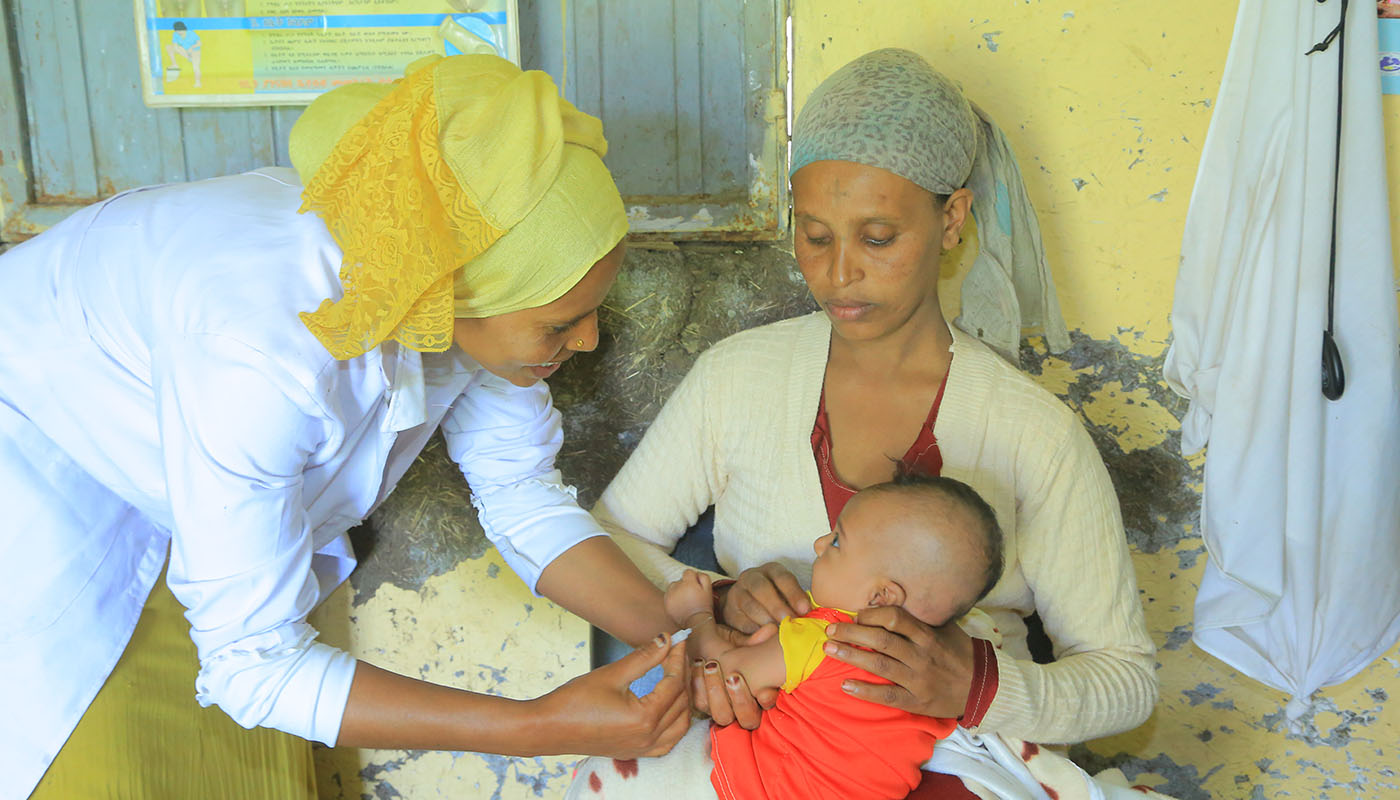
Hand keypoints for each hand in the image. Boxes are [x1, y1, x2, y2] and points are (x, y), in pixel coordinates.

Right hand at [535, 634, 690, 756]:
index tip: (678, 640)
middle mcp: (649, 737)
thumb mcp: (611, 674)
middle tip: (677, 652)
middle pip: (681, 702)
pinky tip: (671, 707)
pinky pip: (669, 740)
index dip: (678, 658)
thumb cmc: (574, 701)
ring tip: (676, 675)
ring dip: (684, 699)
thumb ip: (643, 657)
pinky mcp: (635, 751)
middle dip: (682, 674)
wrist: (548, 728)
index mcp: (644, 718)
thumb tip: (665, 639)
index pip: (674, 683)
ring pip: (681, 724)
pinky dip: (677, 723)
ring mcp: (643, 748)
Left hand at [664, 569, 714, 627]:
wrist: (696, 623)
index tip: (696, 586)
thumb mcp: (708, 589)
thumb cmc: (704, 606)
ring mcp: (670, 596)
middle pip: (679, 580)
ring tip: (685, 600)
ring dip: (677, 590)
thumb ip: (703, 577)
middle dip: (685, 585)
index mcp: (688, 583)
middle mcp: (677, 588)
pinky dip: (672, 598)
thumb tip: (696, 573)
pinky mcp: (666, 604)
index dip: (693, 578)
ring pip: (672, 587)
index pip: (687, 572)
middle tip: (691, 595)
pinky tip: (680, 604)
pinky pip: (668, 595)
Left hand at [686, 621, 778, 728]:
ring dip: (717, 691)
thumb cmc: (729, 644)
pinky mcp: (702, 703)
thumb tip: (770, 630)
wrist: (702, 641)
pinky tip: (699, 662)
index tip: (763, 690)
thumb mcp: (742, 641)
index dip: (767, 700)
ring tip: (712, 665)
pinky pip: (700, 702)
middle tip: (734, 676)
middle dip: (741, 699)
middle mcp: (743, 707)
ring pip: (722, 716)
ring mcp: (722, 708)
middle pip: (748, 720)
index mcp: (760, 694)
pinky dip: (699, 683)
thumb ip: (756, 640)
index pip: (768, 706)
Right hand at [718, 562, 810, 632]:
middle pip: (762, 589)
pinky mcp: (729, 610)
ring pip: (749, 605)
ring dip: (765, 620)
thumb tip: (809, 616)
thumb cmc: (776, 599)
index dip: (794, 594)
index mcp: (772, 570)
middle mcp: (752, 577)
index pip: (783, 578)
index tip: (805, 610)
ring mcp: (737, 592)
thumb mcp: (787, 594)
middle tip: (788, 621)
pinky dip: (753, 630)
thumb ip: (796, 602)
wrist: (746, 602)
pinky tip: (764, 637)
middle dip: (777, 606)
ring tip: (778, 632)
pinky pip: (740, 621)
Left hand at [822, 605, 974, 718]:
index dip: (871, 615)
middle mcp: (922, 655)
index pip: (895, 619)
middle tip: (830, 630)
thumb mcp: (946, 628)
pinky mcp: (918, 701)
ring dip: (852, 656)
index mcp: (928, 635)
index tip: (855, 616)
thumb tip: (892, 598)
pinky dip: (865, 691)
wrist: (983, 687)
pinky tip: (845, 685)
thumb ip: (922, 617)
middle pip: (882, 640)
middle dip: (852, 633)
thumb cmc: (959, 653)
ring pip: (880, 666)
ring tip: (829, 650)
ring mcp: (919, 679)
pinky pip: (888, 696)